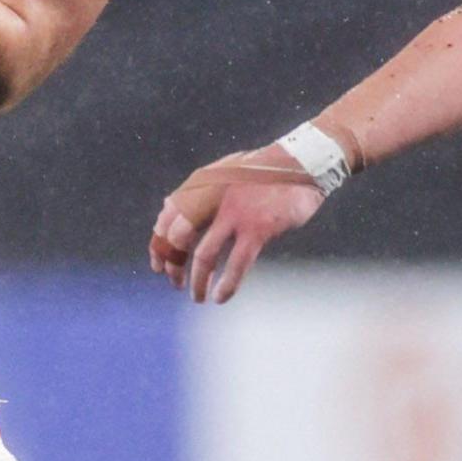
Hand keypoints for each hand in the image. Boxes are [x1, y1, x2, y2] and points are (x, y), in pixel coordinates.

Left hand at [149, 144, 328, 303]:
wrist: (302, 163)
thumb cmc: (264, 170)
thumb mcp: (224, 171)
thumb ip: (199, 190)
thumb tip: (168, 206)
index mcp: (202, 184)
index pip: (167, 218)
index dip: (159, 245)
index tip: (159, 266)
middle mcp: (212, 197)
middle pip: (179, 238)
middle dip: (174, 265)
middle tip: (176, 283)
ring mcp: (234, 213)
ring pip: (204, 255)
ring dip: (198, 281)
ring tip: (199, 297)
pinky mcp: (257, 228)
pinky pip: (236, 264)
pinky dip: (227, 284)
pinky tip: (222, 296)